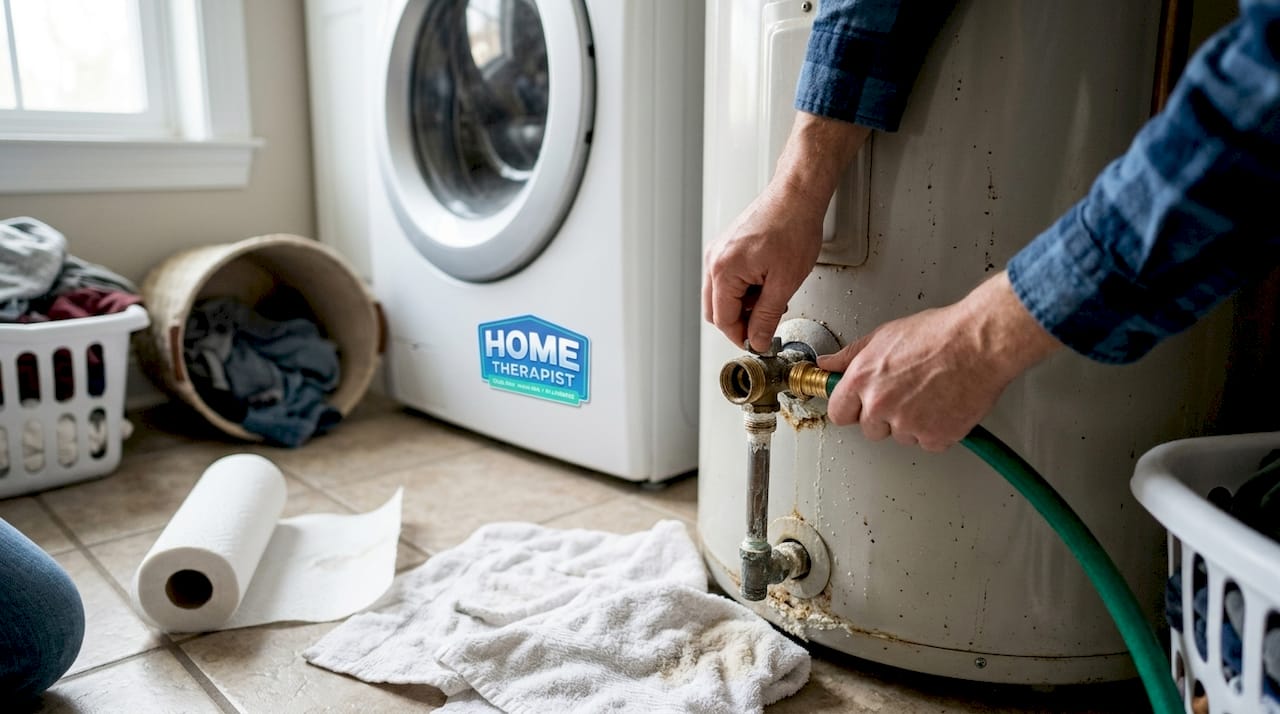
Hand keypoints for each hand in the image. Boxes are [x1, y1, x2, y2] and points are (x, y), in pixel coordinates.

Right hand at [703, 183, 824, 350]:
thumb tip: (757, 340)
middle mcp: (714, 260)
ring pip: (720, 295)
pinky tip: (765, 282)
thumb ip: (767, 317)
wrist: (796, 195)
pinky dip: (742, 288)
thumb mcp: (784, 282)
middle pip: (715, 310)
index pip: (723, 320)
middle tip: (766, 324)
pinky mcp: (726, 246)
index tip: (759, 343)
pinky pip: (726, 278)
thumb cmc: (793, 227)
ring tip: (771, 297)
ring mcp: (718, 251)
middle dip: (740, 322)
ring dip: (742, 305)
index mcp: (724, 271)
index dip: (742, 337)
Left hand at [816, 272, 1060, 451]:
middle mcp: (881, 405)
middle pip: (869, 429)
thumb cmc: (938, 334)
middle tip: (905, 393)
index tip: (859, 404)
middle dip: (883, 416)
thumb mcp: (885, 336)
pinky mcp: (935, 437)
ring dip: (911, 423)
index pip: (838, 413)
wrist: (979, 343)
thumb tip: (827, 364)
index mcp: (862, 380)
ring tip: (930, 393)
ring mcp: (908, 425)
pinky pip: (927, 443)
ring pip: (900, 436)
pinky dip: (936, 430)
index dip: (851, 408)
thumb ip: (851, 356)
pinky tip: (944, 404)